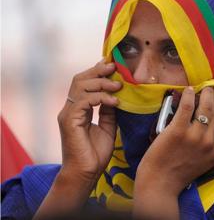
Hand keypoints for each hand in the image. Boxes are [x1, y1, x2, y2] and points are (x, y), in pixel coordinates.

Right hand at [57, 60, 121, 183]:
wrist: (86, 174)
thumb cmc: (95, 154)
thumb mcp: (108, 127)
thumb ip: (109, 111)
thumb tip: (116, 95)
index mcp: (78, 109)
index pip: (84, 82)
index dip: (97, 71)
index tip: (113, 65)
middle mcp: (70, 108)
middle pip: (80, 79)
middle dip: (98, 71)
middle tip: (115, 68)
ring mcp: (68, 114)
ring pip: (80, 86)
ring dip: (101, 83)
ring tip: (118, 86)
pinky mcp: (69, 121)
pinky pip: (84, 101)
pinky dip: (101, 98)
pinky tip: (114, 102)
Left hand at [133, 86, 213, 218]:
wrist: (160, 184)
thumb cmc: (180, 173)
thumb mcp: (205, 163)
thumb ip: (213, 146)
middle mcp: (209, 143)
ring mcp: (194, 136)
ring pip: (206, 106)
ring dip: (206, 93)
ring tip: (204, 87)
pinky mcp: (177, 131)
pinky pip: (187, 106)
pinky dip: (189, 95)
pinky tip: (188, 90)